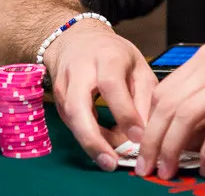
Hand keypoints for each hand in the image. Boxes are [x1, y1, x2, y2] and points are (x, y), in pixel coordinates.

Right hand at [43, 22, 156, 171]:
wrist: (77, 40)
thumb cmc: (114, 54)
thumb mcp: (138, 66)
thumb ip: (145, 98)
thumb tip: (147, 133)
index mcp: (106, 58)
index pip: (111, 86)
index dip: (124, 113)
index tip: (139, 137)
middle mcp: (79, 71)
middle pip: (77, 107)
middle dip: (93, 139)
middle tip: (111, 163)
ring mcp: (64, 87)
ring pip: (71, 119)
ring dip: (90, 143)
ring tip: (110, 161)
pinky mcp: (57, 101)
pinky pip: (73, 124)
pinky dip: (88, 138)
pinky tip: (104, 146)